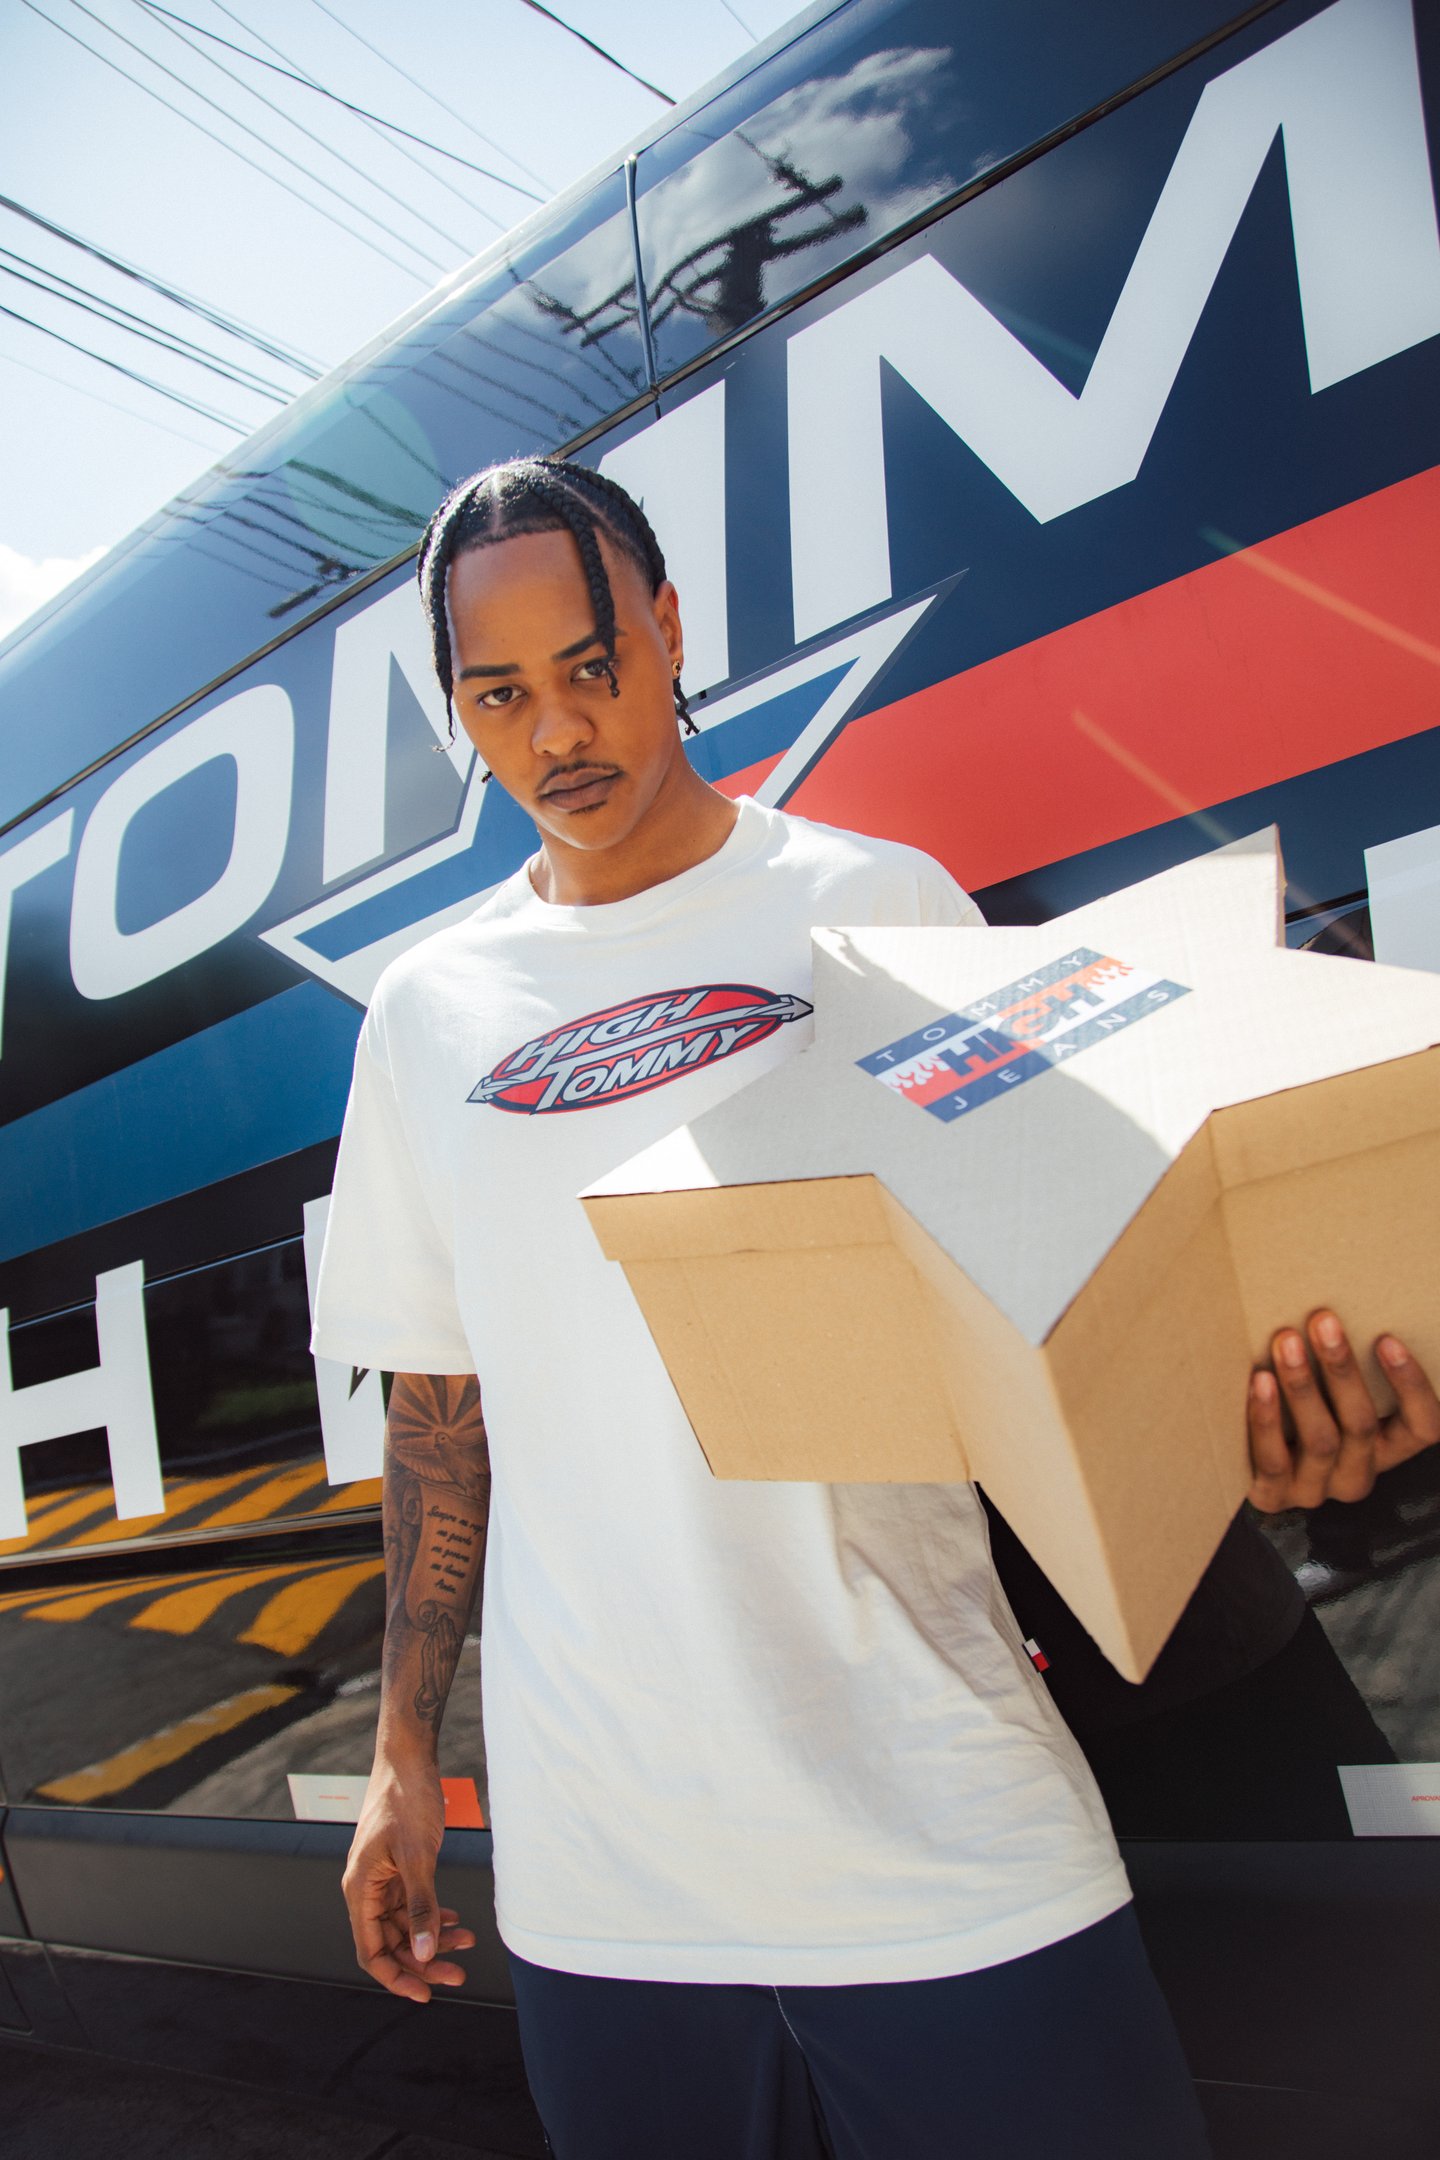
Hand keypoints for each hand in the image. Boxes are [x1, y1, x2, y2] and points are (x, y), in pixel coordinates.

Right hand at [342, 1755, 475, 2001]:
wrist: (409, 1759)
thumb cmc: (407, 1800)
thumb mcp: (418, 1856)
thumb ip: (422, 1906)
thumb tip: (424, 1952)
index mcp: (359, 1889)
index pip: (371, 1952)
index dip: (396, 1977)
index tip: (424, 1994)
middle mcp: (366, 1889)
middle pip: (391, 1943)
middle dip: (423, 1961)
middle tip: (458, 1973)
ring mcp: (382, 1879)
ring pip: (405, 1924)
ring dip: (434, 1936)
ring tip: (467, 1941)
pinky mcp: (397, 1868)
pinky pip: (412, 1904)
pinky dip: (433, 1914)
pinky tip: (455, 1919)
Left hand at [1247, 1311, 1439, 1511]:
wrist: (1246, 1466)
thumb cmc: (1299, 1415)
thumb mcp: (1333, 1399)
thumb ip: (1344, 1371)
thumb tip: (1334, 1311)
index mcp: (1386, 1450)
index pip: (1424, 1428)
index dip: (1412, 1386)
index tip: (1386, 1339)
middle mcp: (1357, 1475)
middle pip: (1362, 1424)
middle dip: (1342, 1369)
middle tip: (1323, 1321)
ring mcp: (1316, 1490)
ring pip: (1320, 1439)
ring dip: (1303, 1386)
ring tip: (1286, 1341)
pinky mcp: (1273, 1498)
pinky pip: (1273, 1460)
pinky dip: (1267, 1418)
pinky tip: (1259, 1381)